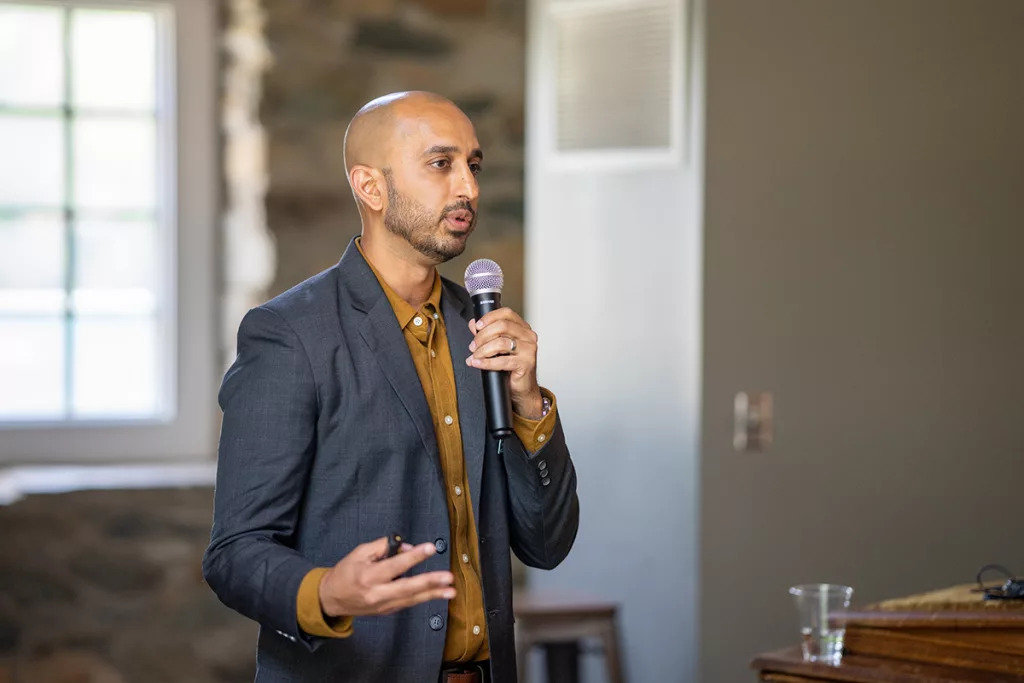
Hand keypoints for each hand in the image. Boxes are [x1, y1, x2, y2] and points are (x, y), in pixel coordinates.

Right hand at [318, 537, 454, 616]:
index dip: (413, 556)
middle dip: (429, 582)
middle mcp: (376, 593)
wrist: (331, 598)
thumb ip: (384, 547)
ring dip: (433, 594)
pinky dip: (423, 598)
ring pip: (411, 600)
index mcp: (368, 576)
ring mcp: (382, 605)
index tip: (430, 548)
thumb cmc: (346, 572)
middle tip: (448, 578)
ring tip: (451, 591)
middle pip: (407, 588)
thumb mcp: (360, 552)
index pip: (395, 565)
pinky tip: (438, 593)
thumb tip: (408, 548)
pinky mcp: (387, 611)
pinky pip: (407, 603)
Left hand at [466, 308, 543, 418]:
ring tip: (475, 356)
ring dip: (483, 350)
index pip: (506, 313)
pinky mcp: (526, 363)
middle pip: (502, 326)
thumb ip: (487, 333)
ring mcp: (529, 349)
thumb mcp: (498, 347)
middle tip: (473, 345)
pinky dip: (486, 362)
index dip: (489, 317)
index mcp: (522, 328)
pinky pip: (502, 361)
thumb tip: (473, 324)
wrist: (522, 388)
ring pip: (501, 343)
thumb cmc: (512, 367)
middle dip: (483, 335)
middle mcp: (528, 336)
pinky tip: (477, 363)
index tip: (477, 326)